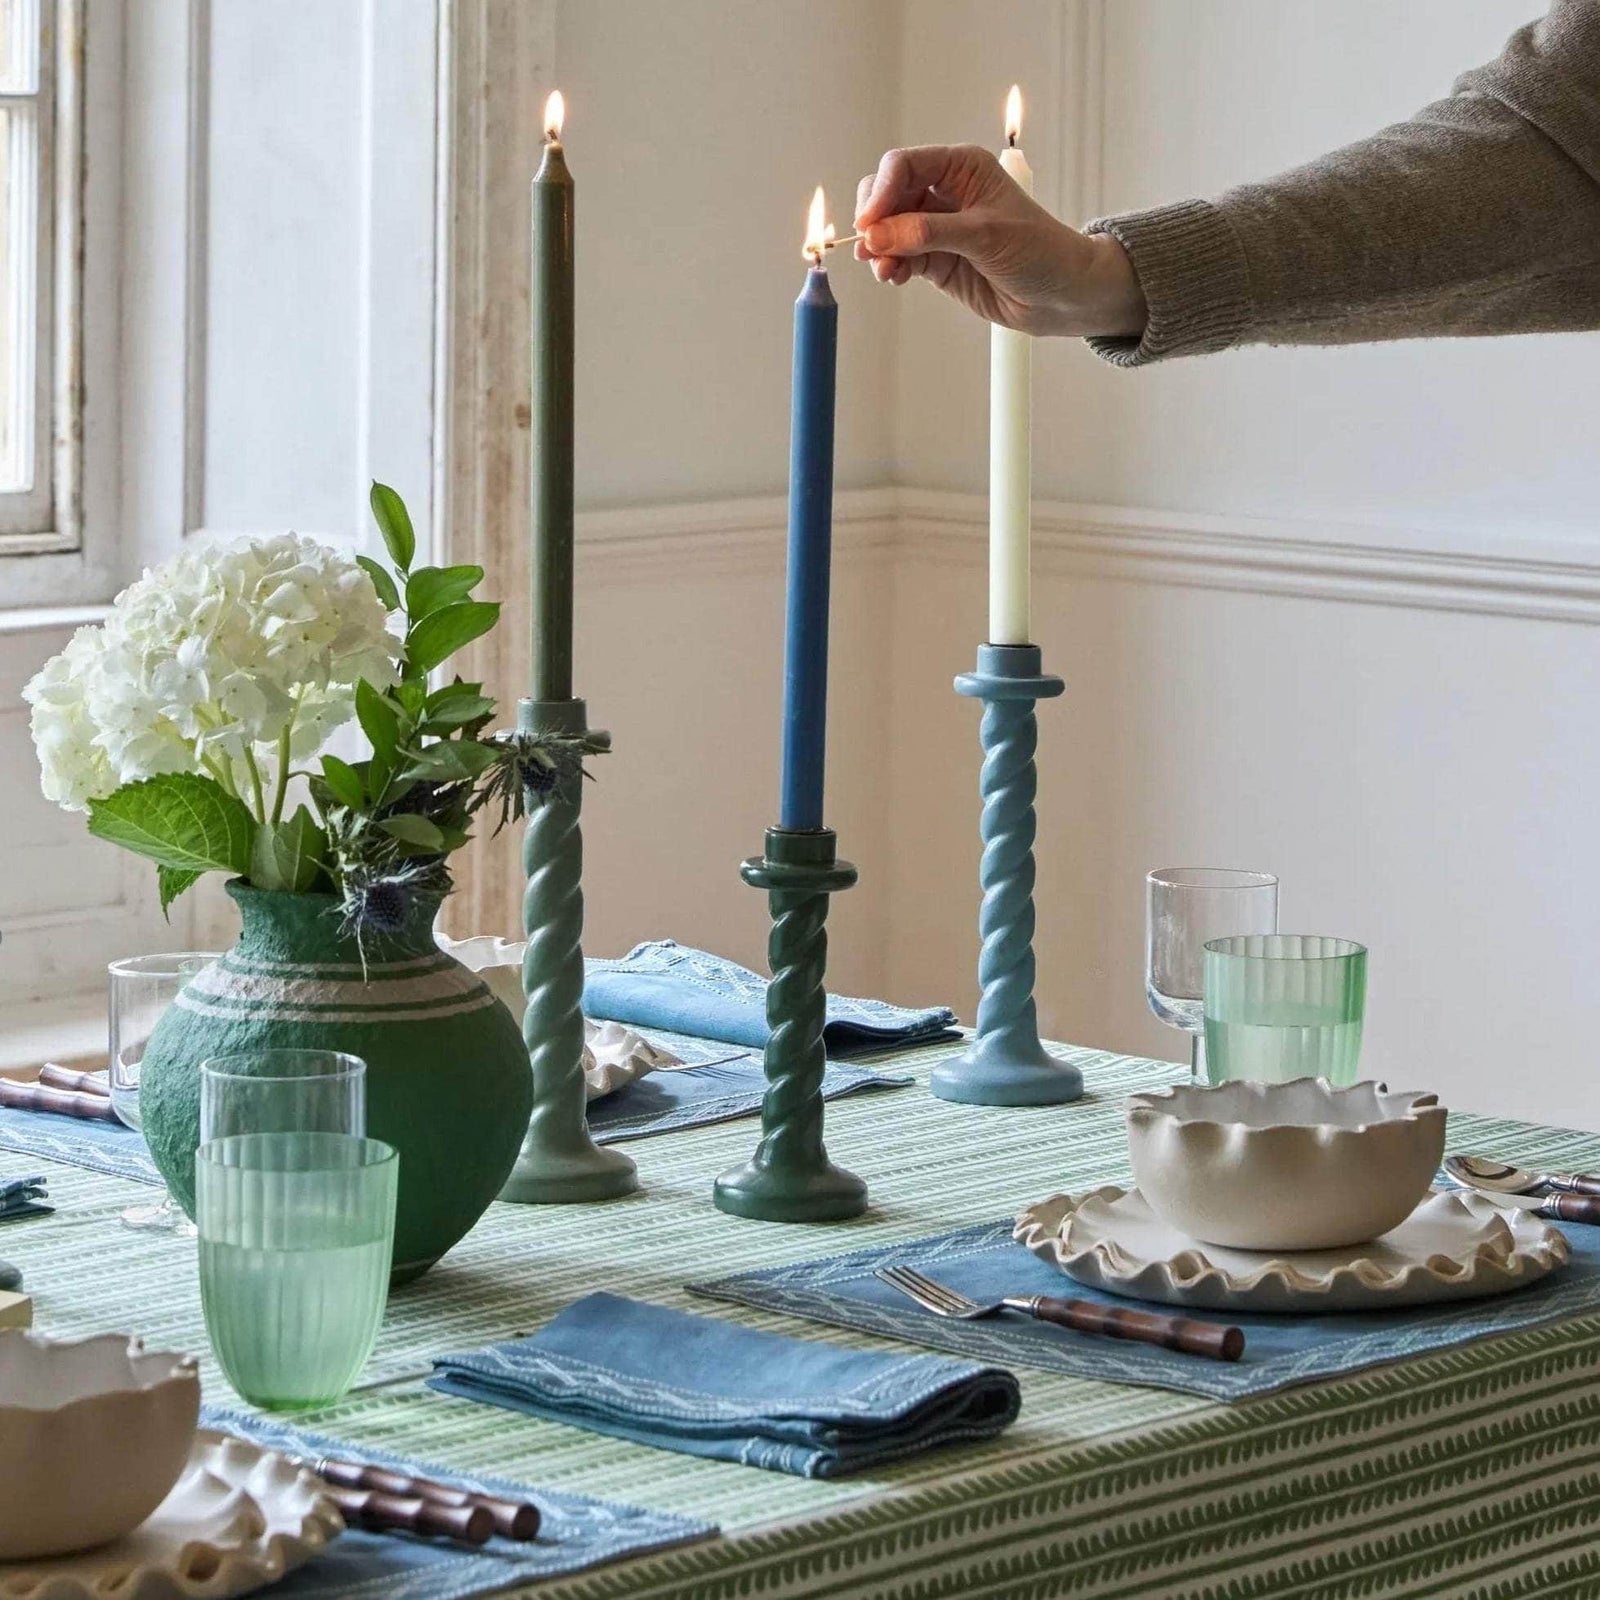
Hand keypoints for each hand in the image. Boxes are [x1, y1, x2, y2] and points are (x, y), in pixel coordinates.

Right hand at [853, 144, 1146, 338]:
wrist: (1061, 295)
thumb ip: (927, 234)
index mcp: (961, 167)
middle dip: (874, 220)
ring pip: (888, 228)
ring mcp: (937, 227)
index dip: (881, 191)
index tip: (869, 224)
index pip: (904, 166)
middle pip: (888, 194)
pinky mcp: (936, 260)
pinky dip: (890, 266)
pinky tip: (893, 277)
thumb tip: (877, 235)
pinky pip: (899, 257)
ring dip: (878, 248)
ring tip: (884, 271)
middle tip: (869, 248)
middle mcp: (945, 192)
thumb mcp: (984, 236)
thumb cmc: (1039, 252)